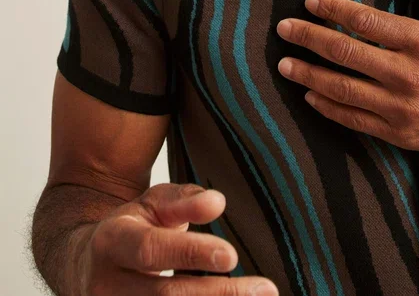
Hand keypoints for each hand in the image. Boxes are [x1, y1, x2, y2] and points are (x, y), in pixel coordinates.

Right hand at [75, 182, 278, 294]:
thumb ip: (185, 200)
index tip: (232, 255)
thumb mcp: (154, 203)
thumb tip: (217, 202)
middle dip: (219, 294)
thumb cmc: (132, 229)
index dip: (190, 254)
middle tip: (264, 289)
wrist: (86, 264)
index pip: (152, 250)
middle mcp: (105, 285)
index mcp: (112, 242)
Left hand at [277, 0, 418, 163]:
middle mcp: (407, 74)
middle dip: (308, 38)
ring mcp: (401, 107)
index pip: (365, 20)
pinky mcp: (400, 134)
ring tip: (285, 65)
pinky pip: (355, 119)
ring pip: (342, 88)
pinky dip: (329, 107)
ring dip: (308, 74)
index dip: (333, 9)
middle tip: (284, 30)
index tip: (310, 3)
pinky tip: (312, 97)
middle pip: (344, 52)